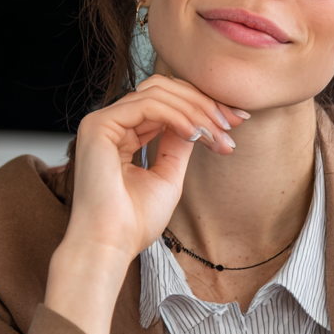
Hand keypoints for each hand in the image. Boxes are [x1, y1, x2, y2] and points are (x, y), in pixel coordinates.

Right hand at [45, 75, 246, 333]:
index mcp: (123, 134)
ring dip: (196, 110)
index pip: (166, 103)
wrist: (110, 245)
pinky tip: (196, 134)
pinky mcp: (98, 125)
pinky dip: (177, 116)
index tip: (235, 122)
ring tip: (217, 134)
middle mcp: (110, 123)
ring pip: (158, 92)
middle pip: (163, 89)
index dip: (202, 106)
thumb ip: (179, 144)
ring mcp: (102, 121)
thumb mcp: (169, 176)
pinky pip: (147, 105)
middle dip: (203, 102)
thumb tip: (198, 121)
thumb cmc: (134, 221)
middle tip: (233, 123)